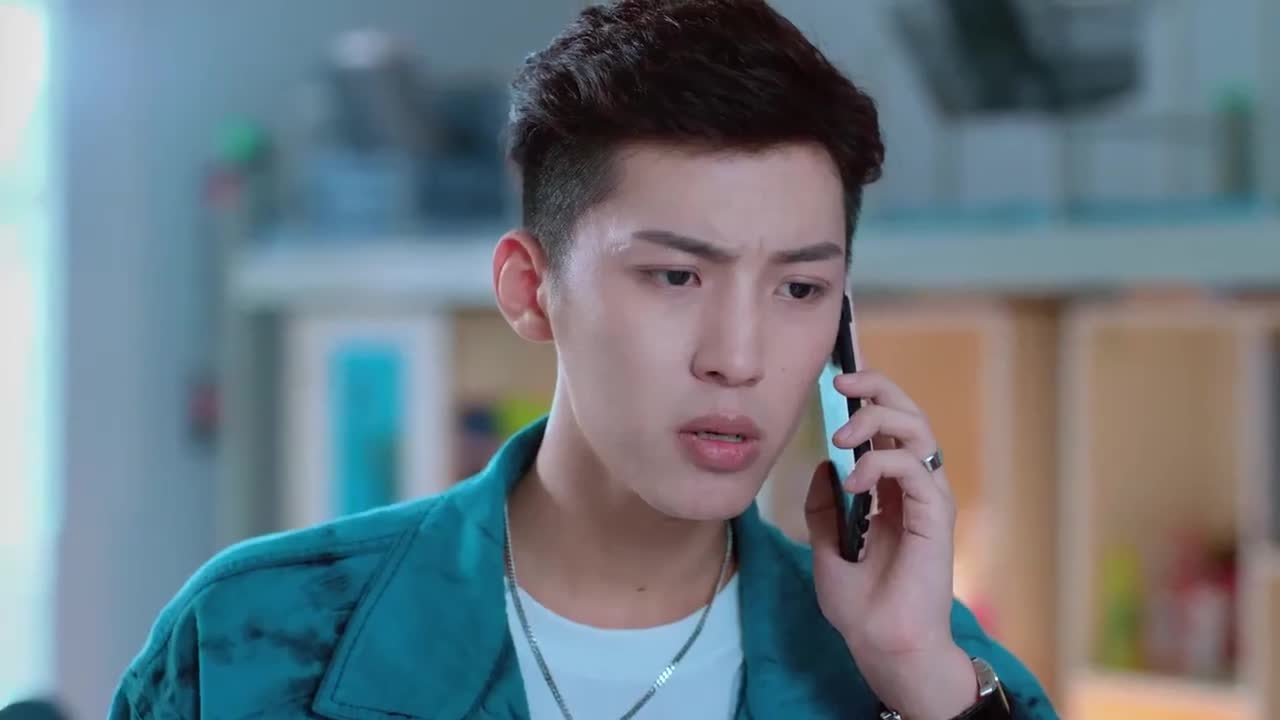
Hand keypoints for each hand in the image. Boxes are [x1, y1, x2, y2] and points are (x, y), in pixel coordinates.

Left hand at [804, 370, 975, 719]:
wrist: (882, 646)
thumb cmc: (862, 607)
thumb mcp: (826, 548)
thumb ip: (824, 508)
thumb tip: (821, 467)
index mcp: (891, 492)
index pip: (889, 428)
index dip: (870, 397)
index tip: (836, 381)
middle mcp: (914, 489)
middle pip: (910, 417)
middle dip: (878, 390)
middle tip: (842, 382)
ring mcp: (928, 500)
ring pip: (918, 432)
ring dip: (878, 421)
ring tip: (842, 437)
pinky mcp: (936, 517)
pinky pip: (915, 469)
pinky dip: (881, 463)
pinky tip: (853, 480)